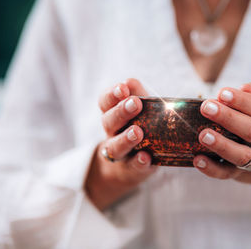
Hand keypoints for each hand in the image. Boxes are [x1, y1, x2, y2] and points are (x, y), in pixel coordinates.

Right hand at [85, 78, 155, 210]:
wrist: (125, 168)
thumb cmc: (137, 128)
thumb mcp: (138, 111)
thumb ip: (137, 95)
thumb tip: (131, 81)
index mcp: (112, 115)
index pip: (105, 102)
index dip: (111, 94)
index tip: (123, 87)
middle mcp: (112, 133)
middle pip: (108, 122)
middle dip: (121, 112)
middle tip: (135, 103)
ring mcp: (119, 154)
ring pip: (115, 147)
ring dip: (126, 139)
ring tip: (138, 132)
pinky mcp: (130, 170)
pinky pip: (132, 167)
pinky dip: (138, 163)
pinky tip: (145, 157)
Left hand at [193, 82, 250, 218]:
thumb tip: (241, 88)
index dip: (241, 100)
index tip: (222, 93)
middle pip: (250, 130)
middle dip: (228, 118)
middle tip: (207, 107)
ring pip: (240, 155)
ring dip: (221, 145)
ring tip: (203, 135)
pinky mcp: (240, 174)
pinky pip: (226, 173)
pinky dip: (211, 168)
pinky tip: (197, 160)